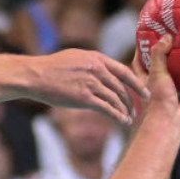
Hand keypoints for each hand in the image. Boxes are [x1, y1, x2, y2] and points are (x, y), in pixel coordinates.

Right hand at [30, 49, 148, 125]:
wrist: (34, 75)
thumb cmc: (50, 67)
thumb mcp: (75, 56)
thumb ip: (92, 63)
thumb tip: (102, 69)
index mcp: (97, 58)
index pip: (124, 72)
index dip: (137, 83)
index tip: (144, 92)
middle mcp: (97, 70)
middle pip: (121, 88)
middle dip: (131, 101)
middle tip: (135, 110)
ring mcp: (91, 84)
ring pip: (116, 99)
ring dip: (125, 111)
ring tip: (128, 119)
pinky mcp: (84, 98)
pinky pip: (106, 109)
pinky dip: (116, 116)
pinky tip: (121, 122)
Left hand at [132, 34, 179, 128]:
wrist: (170, 122)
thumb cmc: (157, 99)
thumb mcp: (156, 73)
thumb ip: (159, 55)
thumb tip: (166, 36)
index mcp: (143, 75)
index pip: (141, 56)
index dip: (144, 44)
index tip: (152, 31)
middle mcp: (155, 80)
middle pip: (161, 61)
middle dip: (168, 50)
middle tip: (178, 36)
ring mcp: (169, 87)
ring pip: (177, 70)